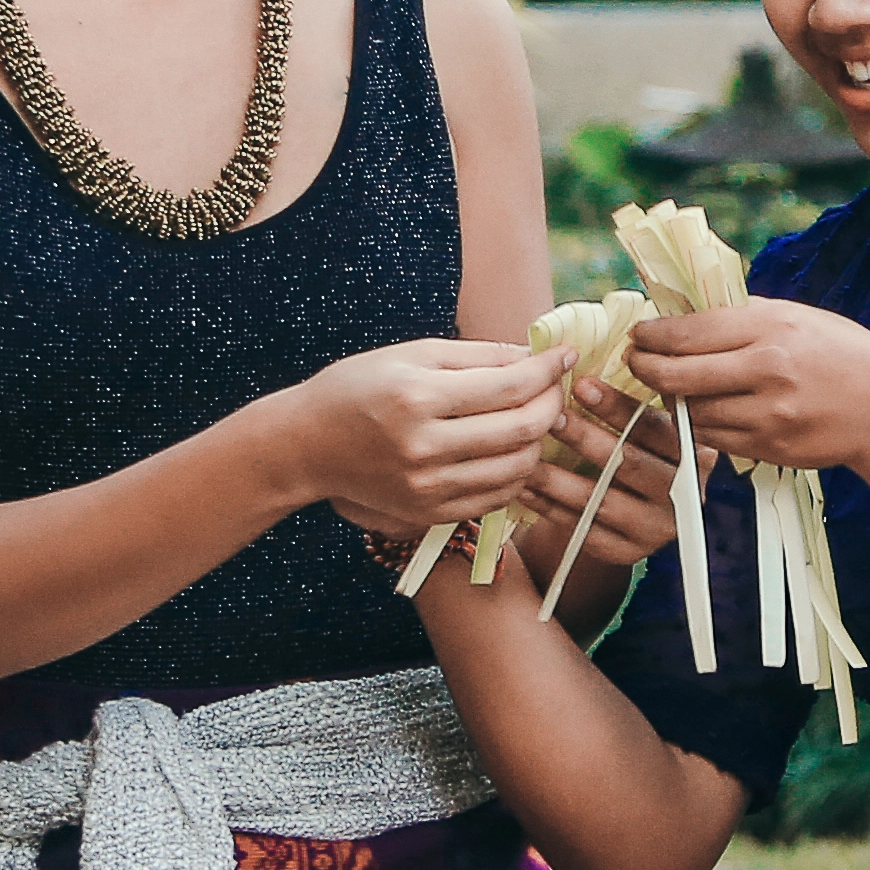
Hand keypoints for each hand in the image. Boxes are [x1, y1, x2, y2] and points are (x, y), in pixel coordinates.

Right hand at [277, 338, 565, 535]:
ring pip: (518, 468)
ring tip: (533, 418)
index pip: (510, 388)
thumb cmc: (358, 388)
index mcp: (418, 398)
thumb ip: (478, 356)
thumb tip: (537, 356)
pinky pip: (496, 497)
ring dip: (539, 441)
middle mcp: (424, 448)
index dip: (548, 370)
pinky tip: (510, 450)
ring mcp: (426, 488)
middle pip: (522, 430)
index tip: (564, 356)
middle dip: (552, 404)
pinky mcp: (428, 514)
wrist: (306, 445)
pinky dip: (516, 473)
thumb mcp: (412, 355)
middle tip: (554, 387)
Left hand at [521, 382, 692, 590]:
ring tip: (525, 452)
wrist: (643, 509)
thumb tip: (585, 360)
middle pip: (628, 464)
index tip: (581, 384)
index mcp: (695, 454)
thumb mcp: (651, 426)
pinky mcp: (627, 552)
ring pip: (599, 500)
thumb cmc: (639, 448)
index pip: (656, 428)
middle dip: (584, 437)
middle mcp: (682, 495)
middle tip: (548, 416)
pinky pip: (582, 528)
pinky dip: (548, 507)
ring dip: (555, 476)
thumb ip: (635, 400)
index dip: (617, 407)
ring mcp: (656, 529)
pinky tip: (522, 488)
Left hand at [624, 298, 869, 475]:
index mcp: (772, 328)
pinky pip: (714, 437)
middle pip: (680, 375)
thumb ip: (747, 314)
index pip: (691, 332)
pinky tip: (699, 410)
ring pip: (692, 411)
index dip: (654, 335)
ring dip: (671, 401)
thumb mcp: (800, 317)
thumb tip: (689, 311)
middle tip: (635, 361)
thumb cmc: (843, 354)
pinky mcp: (767, 446)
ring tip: (668, 386)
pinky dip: (699, 424)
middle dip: (647, 368)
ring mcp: (767, 414)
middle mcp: (766, 371)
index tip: (639, 334)